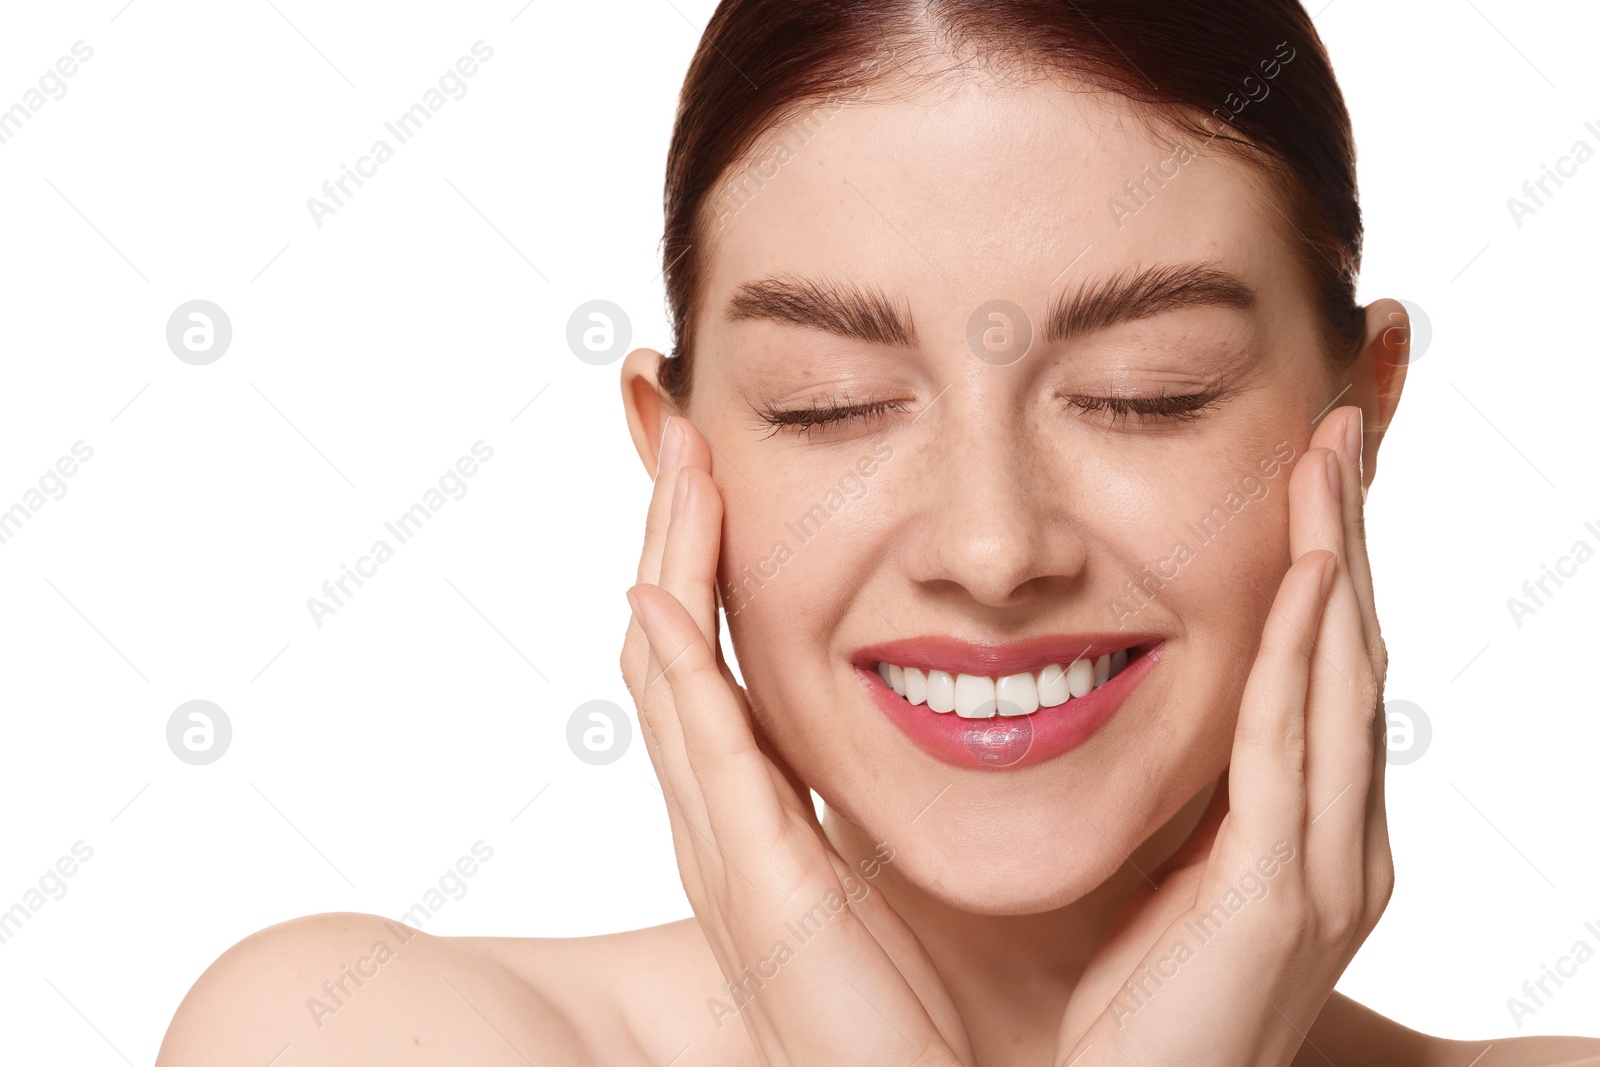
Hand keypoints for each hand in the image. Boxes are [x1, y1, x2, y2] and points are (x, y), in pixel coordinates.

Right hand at [622, 416, 973, 1066]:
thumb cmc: (922, 1003)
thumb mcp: (896, 863)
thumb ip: (888, 787)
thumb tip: (930, 709)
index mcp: (758, 803)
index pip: (711, 643)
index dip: (701, 546)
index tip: (709, 451)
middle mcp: (723, 811)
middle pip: (670, 633)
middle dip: (668, 522)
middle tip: (667, 415)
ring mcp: (723, 843)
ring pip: (667, 669)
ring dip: (668, 556)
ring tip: (677, 455)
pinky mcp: (751, 882)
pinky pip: (701, 751)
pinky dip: (676, 667)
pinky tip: (664, 592)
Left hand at [1054, 405, 1393, 1066]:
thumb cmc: (1098, 997)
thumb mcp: (1131, 854)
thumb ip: (1142, 775)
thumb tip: (1079, 680)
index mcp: (1300, 829)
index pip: (1318, 669)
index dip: (1321, 566)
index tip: (1303, 470)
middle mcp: (1334, 842)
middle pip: (1348, 655)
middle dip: (1344, 536)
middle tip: (1333, 430)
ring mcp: (1322, 873)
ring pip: (1339, 684)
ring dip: (1335, 564)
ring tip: (1327, 461)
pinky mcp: (1280, 903)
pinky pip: (1290, 755)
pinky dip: (1299, 659)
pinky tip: (1305, 578)